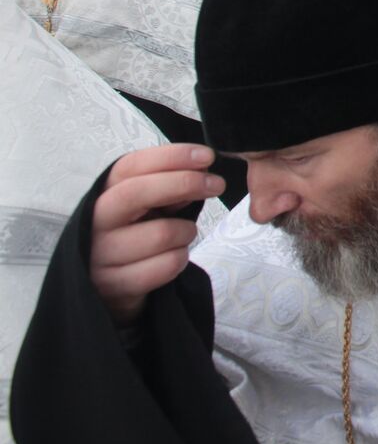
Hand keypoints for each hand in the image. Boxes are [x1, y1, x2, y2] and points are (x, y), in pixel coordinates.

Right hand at [90, 145, 223, 325]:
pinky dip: (181, 259)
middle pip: (136, 193)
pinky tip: (173, 257)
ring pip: (161, 233)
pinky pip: (166, 265)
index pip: (131, 166)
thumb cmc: (136, 234)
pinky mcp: (116, 285)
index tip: (207, 156)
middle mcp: (94, 222)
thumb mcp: (149, 206)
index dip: (170, 157)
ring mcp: (101, 255)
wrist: (111, 287)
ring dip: (187, 231)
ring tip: (183, 235)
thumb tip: (201, 172)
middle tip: (216, 184)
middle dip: (183, 183)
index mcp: (103, 193)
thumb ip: (170, 188)